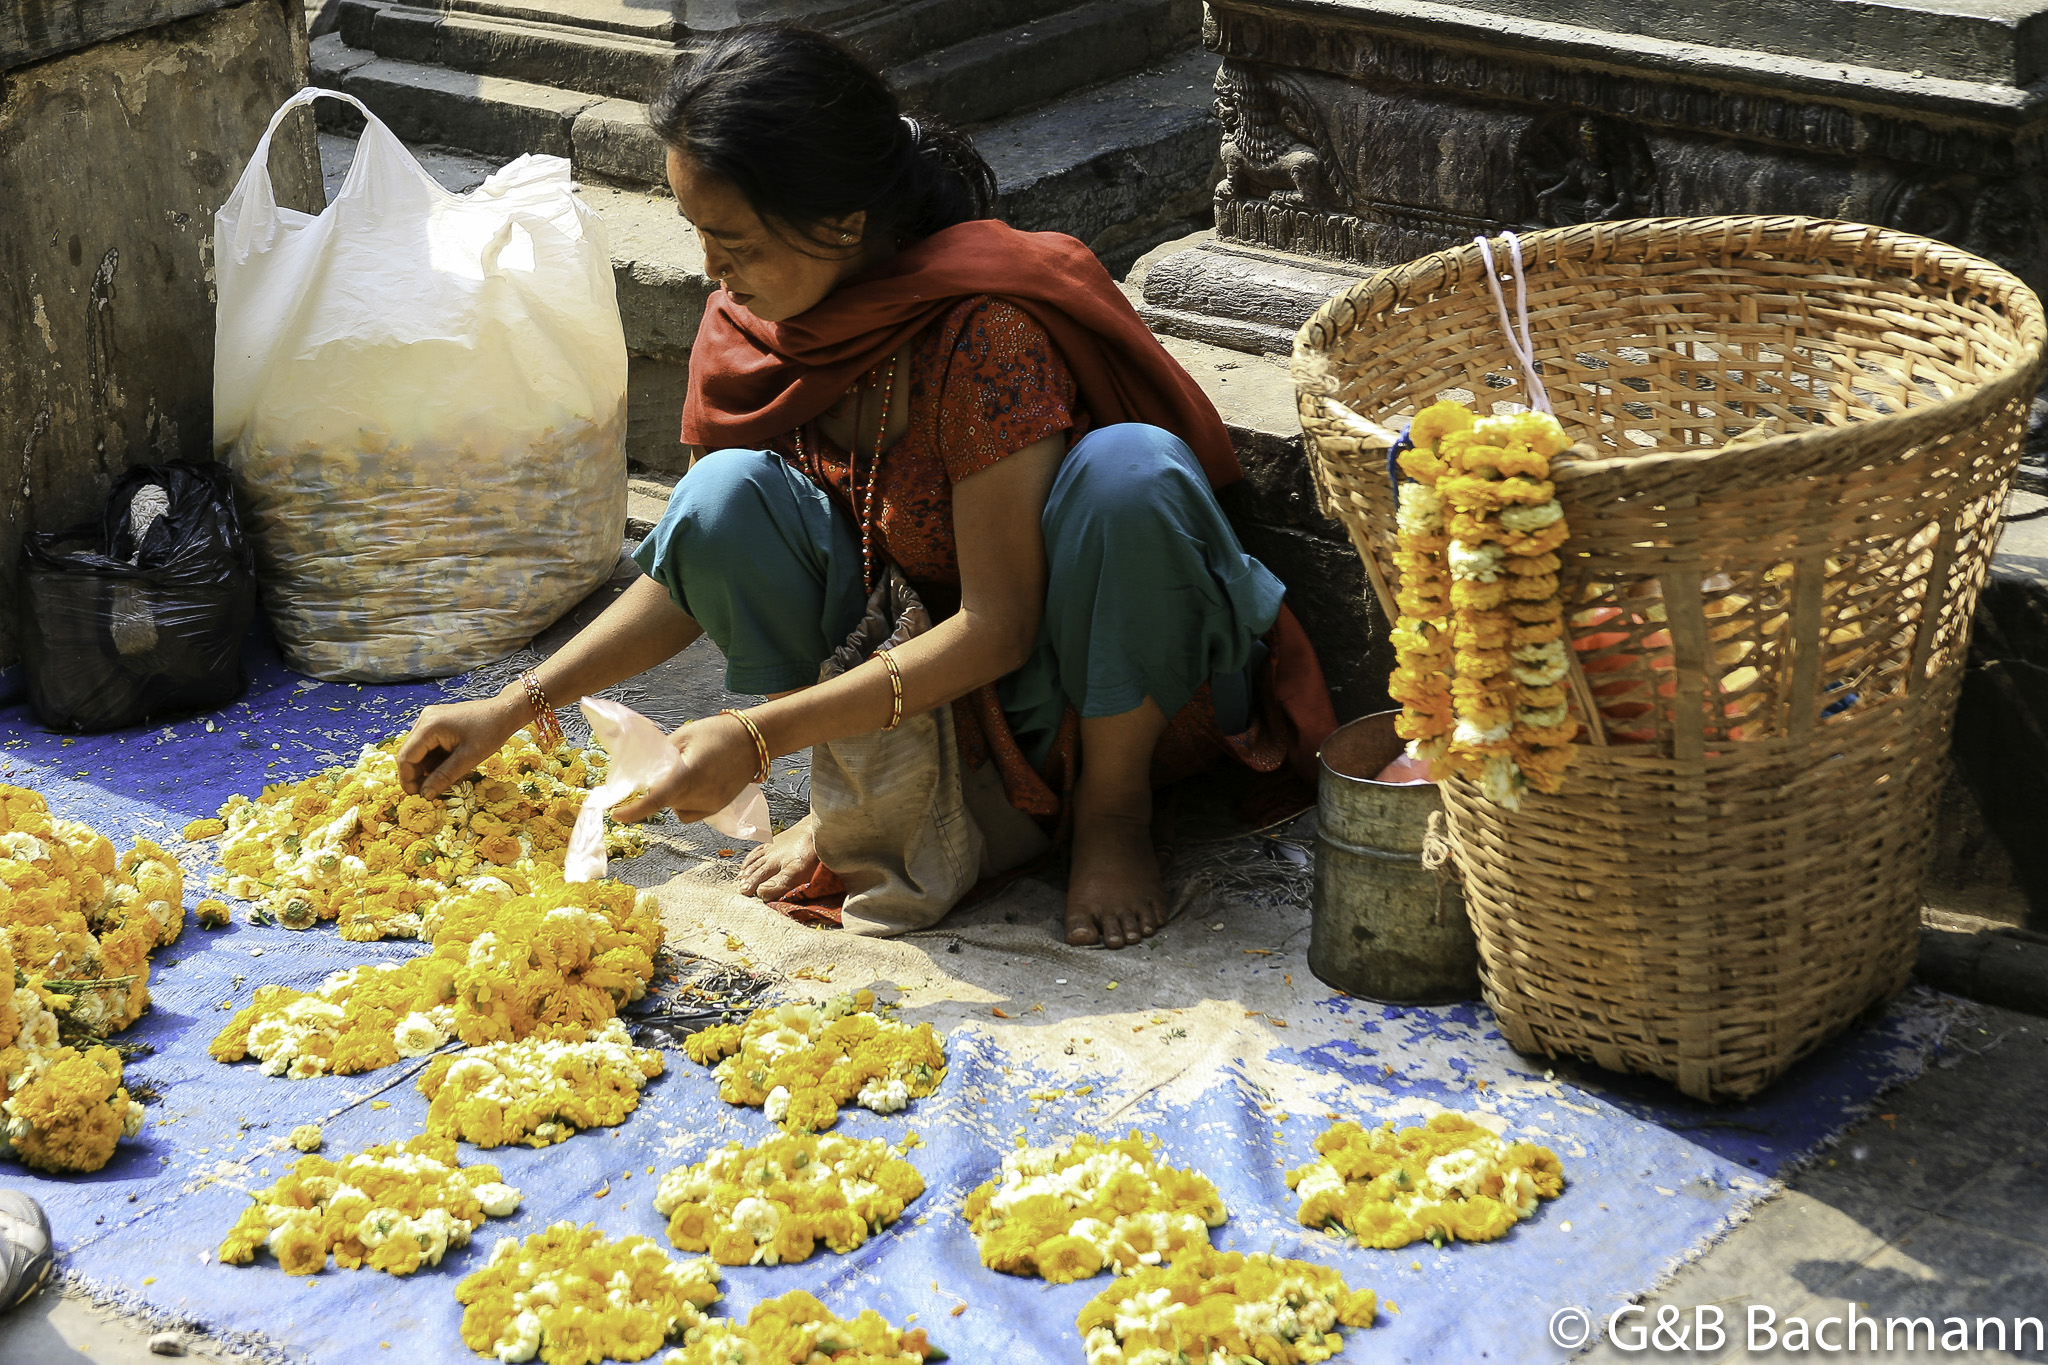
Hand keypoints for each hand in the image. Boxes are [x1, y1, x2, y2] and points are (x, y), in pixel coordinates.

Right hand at [397, 692, 526, 796]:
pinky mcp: (438, 721)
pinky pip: (428, 744)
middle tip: (427, 792)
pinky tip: (446, 768)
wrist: (505, 711)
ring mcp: (430, 719)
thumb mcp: (468, 758)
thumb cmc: (491, 731)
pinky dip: (433, 758)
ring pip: (418, 749)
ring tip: (439, 782)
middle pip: (409, 752)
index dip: (408, 779)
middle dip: (416, 774)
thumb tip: (426, 794)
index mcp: (429, 726)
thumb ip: (444, 776)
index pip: (406, 756)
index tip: (416, 796)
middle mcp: (425, 719)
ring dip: (426, 767)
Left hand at [611, 715, 759, 824]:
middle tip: (663, 770)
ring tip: (686, 772)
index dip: (635, 811)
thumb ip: (663, 755)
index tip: (617, 814)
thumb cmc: (718, 732)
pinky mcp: (717, 808)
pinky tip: (694, 786)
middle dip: (657, 789)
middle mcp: (701, 794)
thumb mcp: (684, 736)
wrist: (754, 741)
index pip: (657, 799)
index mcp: (690, 774)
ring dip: (672, 795)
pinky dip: (684, 802)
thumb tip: (644, 770)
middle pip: (665, 801)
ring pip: (676, 807)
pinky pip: (689, 812)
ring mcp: (711, 804)